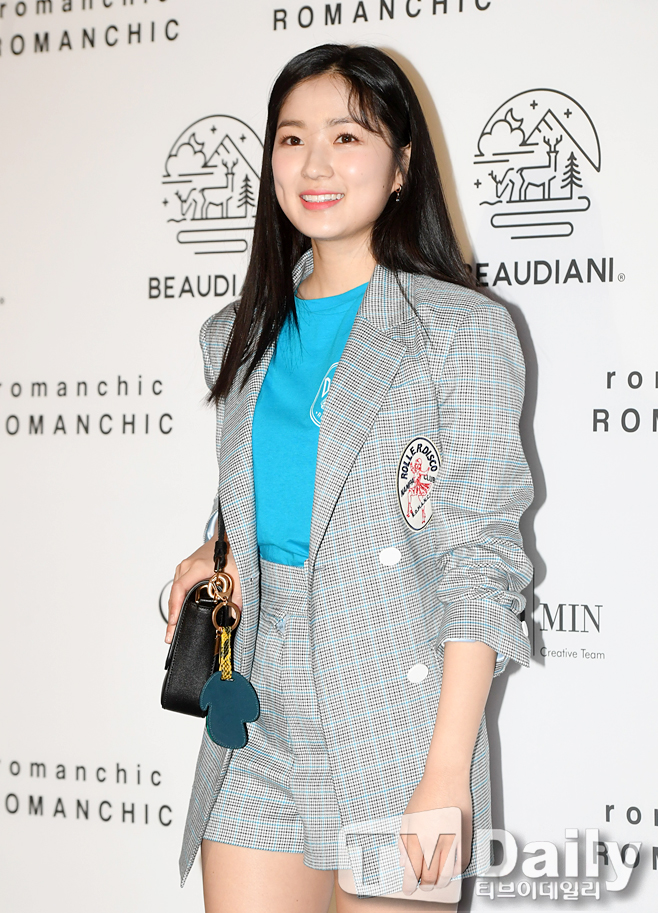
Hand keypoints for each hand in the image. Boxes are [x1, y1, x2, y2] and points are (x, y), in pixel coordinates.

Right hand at [165, 536, 241, 643]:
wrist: (227, 537)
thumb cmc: (231, 552)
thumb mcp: (239, 574)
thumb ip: (238, 595)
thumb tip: (234, 615)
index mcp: (198, 567)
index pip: (181, 588)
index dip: (176, 607)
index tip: (173, 622)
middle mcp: (187, 567)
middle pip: (175, 594)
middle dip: (172, 615)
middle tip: (170, 635)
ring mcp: (184, 568)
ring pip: (175, 592)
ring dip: (173, 609)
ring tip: (173, 630)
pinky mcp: (185, 570)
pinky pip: (178, 588)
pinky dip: (177, 601)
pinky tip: (178, 614)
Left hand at [397, 772, 472, 894]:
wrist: (446, 779)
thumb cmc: (426, 794)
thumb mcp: (408, 817)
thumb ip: (404, 841)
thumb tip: (404, 861)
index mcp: (418, 838)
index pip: (412, 872)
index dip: (409, 885)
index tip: (408, 889)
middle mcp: (435, 844)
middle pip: (429, 878)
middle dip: (424, 885)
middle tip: (421, 885)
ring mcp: (452, 843)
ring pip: (446, 876)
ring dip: (439, 882)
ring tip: (434, 882)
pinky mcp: (465, 839)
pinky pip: (460, 865)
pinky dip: (454, 872)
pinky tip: (448, 870)